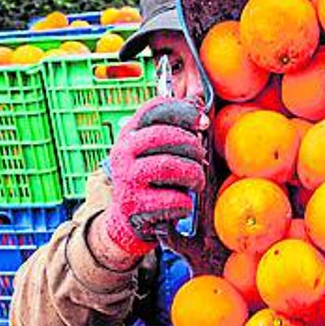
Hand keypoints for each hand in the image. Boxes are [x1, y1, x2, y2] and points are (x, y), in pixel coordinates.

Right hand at [100, 97, 209, 257]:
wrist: (127, 220)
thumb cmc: (150, 180)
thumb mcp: (154, 151)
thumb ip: (173, 130)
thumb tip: (201, 105)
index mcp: (129, 134)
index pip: (154, 109)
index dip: (183, 111)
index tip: (202, 122)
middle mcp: (122, 153)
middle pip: (162, 135)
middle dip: (191, 145)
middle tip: (201, 158)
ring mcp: (126, 179)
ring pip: (168, 166)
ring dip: (193, 174)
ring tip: (197, 182)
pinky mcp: (135, 206)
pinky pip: (172, 199)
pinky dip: (185, 202)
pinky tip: (183, 204)